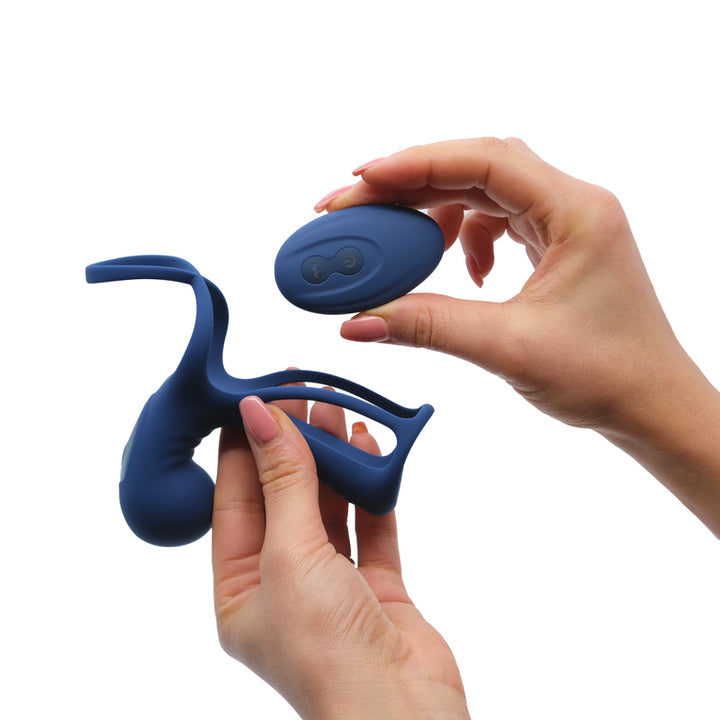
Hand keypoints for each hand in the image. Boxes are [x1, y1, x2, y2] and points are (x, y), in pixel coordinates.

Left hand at [212, 394, 470, 719]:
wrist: (402, 715)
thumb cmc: (327, 653)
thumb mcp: (291, 555)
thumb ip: (284, 483)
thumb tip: (262, 417)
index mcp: (240, 591)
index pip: (236, 502)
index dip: (245, 448)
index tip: (255, 399)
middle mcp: (282, 586)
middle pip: (284, 499)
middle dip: (294, 446)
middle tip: (302, 393)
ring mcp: (331, 587)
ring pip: (327, 508)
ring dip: (333, 461)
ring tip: (336, 410)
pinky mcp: (376, 587)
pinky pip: (368, 526)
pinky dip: (369, 489)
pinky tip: (369, 449)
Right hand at [315, 138, 719, 536]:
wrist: (650, 406)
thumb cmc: (607, 375)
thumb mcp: (506, 347)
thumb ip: (426, 327)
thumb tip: (359, 322)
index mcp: (575, 211)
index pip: (485, 161)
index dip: (416, 163)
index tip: (361, 178)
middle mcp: (572, 205)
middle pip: (475, 169)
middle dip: (410, 186)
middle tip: (353, 208)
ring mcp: (565, 223)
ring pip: (483, 194)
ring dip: (434, 213)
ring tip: (397, 246)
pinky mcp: (556, 246)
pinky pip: (497, 221)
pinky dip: (464, 239)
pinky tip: (459, 272)